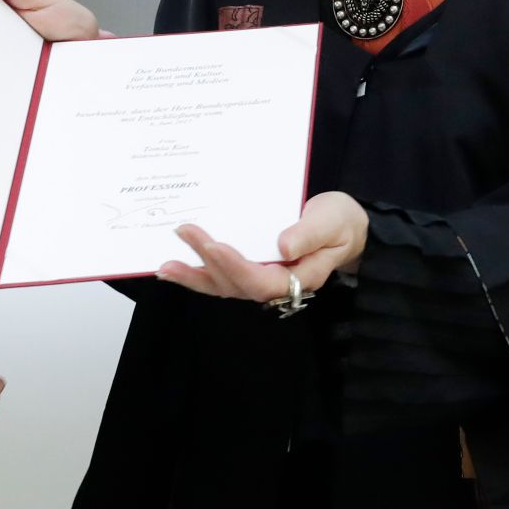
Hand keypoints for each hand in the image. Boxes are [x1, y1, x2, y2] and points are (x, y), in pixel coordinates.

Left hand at [154, 192, 369, 301]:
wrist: (342, 225)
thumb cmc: (340, 223)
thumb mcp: (333, 222)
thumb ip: (309, 235)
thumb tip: (283, 247)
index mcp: (299, 276)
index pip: (262, 280)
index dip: (236, 266)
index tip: (215, 245)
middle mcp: (276, 283)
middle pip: (235, 283)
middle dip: (207, 261)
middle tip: (184, 231)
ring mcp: (261, 278)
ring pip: (223, 286)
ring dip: (194, 276)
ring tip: (166, 265)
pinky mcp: (250, 268)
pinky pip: (221, 277)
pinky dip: (197, 274)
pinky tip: (174, 267)